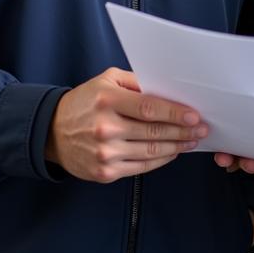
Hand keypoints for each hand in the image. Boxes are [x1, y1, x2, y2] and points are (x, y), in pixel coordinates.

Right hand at [46, 68, 207, 183]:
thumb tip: (168, 88)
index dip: (175, 113)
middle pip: (154, 132)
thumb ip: (136, 82)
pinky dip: (160, 160)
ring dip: (176, 147)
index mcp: (107, 100)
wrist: (52, 132)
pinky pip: (141, 167)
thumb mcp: (107, 80)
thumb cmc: (85, 101)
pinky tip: (172, 152)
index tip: (194, 115)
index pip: (149, 108)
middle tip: (201, 130)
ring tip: (191, 141)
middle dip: (182, 131)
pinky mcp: (105, 172)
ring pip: (150, 151)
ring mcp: (105, 153)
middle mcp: (105, 128)